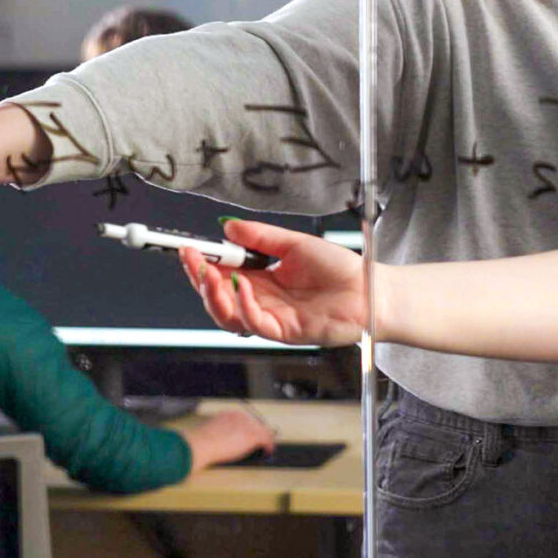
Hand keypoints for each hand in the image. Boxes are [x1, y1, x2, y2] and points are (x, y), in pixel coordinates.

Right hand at [177, 408, 276, 472]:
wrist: (202, 443)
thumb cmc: (202, 441)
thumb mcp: (210, 432)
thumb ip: (218, 433)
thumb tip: (218, 442)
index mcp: (230, 415)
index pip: (244, 421)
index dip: (248, 430)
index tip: (247, 438)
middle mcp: (241, 417)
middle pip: (255, 425)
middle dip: (257, 434)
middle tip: (258, 445)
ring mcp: (248, 425)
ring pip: (262, 431)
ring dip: (264, 440)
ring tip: (266, 447)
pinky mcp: (252, 435)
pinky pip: (266, 439)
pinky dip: (268, 445)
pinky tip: (268, 450)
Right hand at [181, 220, 366, 348]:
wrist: (370, 291)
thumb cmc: (339, 269)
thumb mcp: (295, 244)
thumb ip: (261, 237)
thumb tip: (228, 226)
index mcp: (261, 278)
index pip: (221, 273)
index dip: (202, 263)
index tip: (187, 247)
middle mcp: (261, 299)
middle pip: (217, 298)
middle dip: (200, 280)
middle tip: (193, 261)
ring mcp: (271, 317)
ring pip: (229, 317)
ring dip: (215, 297)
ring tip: (211, 276)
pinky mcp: (284, 331)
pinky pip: (255, 323)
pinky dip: (244, 306)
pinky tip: (242, 287)